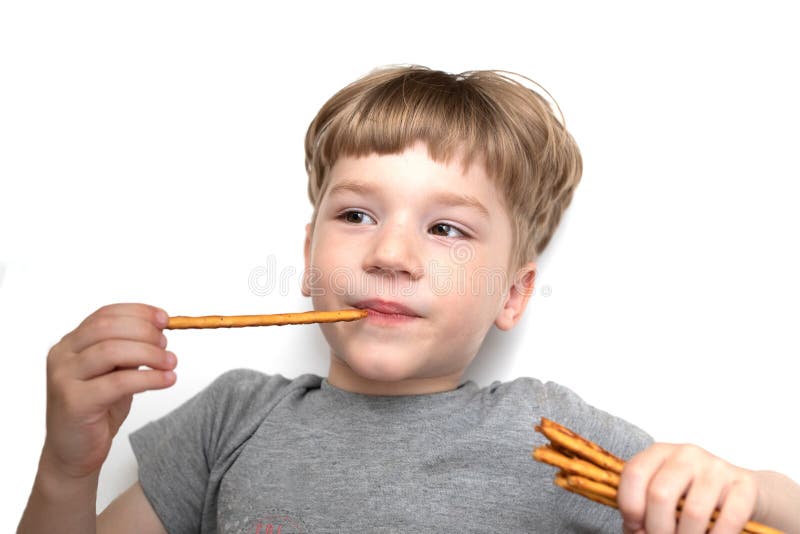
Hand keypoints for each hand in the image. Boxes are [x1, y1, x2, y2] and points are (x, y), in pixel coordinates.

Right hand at [40, 303, 177, 480]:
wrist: (73, 453)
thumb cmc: (97, 410)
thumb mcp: (115, 373)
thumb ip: (128, 351)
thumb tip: (159, 331)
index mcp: (70, 343)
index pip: (105, 315)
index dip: (138, 312)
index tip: (164, 318)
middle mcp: (62, 356)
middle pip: (108, 328)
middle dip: (144, 331)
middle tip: (166, 344)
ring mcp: (64, 378)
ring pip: (112, 351)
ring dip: (149, 354)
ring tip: (170, 363)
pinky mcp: (74, 402)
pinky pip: (118, 382)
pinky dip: (148, 378)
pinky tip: (167, 380)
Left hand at [617, 443, 760, 533]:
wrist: (740, 493)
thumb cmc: (690, 498)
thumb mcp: (663, 498)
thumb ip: (643, 513)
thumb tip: (638, 532)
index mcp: (659, 452)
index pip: (634, 473)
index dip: (630, 506)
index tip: (635, 527)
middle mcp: (686, 454)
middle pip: (660, 494)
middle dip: (657, 529)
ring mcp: (716, 468)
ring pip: (693, 512)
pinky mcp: (744, 485)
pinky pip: (728, 519)